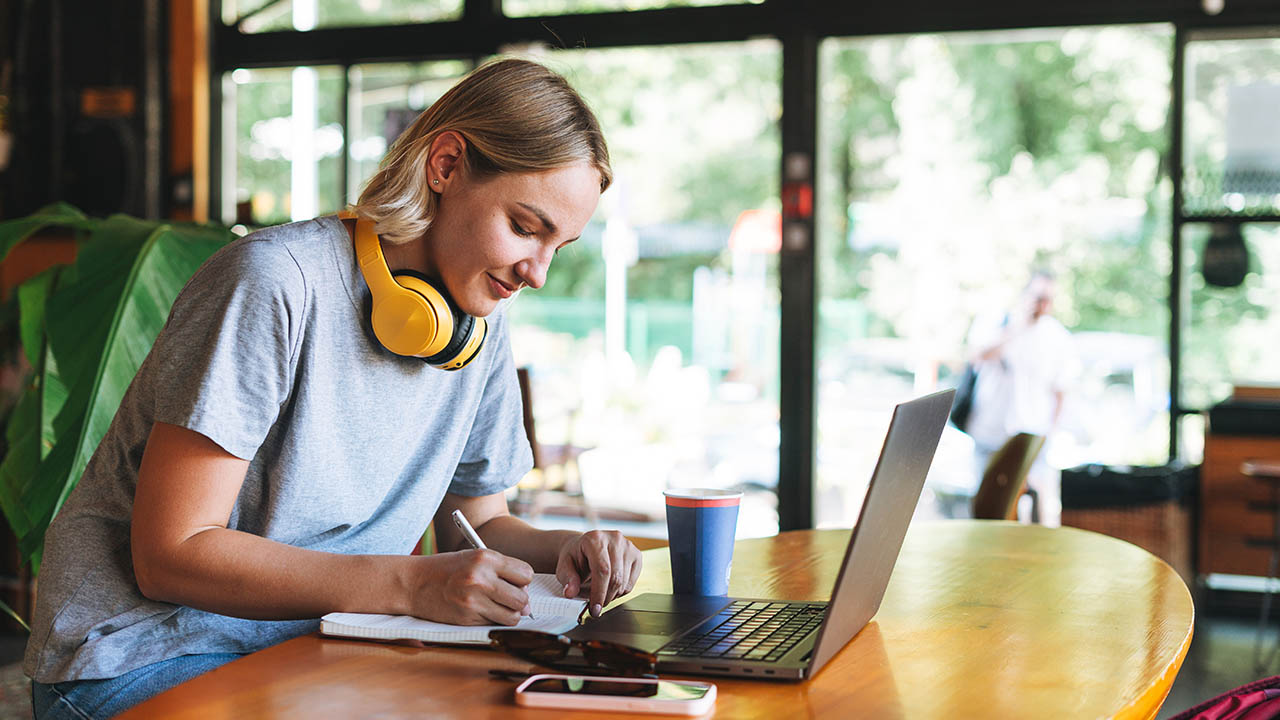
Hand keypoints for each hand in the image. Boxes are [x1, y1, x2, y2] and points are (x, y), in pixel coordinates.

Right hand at [409, 549, 533, 625]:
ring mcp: (474, 600)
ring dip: (509, 614)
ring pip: (512, 616)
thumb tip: (526, 600)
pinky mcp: (467, 618)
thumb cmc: (447, 569)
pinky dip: (493, 620)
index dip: (523, 581)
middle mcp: (482, 578)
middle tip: (507, 598)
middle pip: (522, 598)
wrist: (414, 582)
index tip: (515, 582)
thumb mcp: (474, 558)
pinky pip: (495, 624)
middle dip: (519, 601)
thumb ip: (502, 571)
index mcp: (486, 558)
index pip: (526, 574)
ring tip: (496, 606)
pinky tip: (481, 611)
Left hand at [555, 530, 642, 617]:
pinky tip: (609, 587)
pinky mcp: (637, 555)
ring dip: (612, 596)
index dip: (599, 592)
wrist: (586, 547)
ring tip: (600, 593)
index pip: (602, 569)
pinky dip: (620, 591)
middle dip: (605, 597)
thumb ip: (568, 579)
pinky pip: (631, 583)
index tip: (594, 608)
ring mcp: (628, 546)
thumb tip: (570, 592)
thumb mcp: (565, 567)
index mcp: (595, 539)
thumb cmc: (576, 557)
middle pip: (615, 578)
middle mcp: (614, 539)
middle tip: (595, 607)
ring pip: (624, 583)